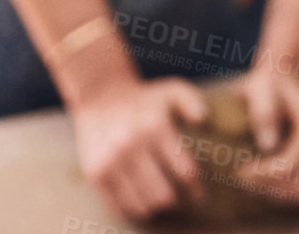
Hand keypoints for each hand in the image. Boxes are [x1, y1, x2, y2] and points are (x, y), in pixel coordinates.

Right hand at [71, 76, 206, 218]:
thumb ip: (193, 101)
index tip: (199, 193)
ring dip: (156, 206)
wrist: (100, 98)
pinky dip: (135, 207)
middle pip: (164, 195)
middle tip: (180, 198)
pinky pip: (120, 206)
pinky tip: (142, 198)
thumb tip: (202, 120)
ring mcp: (111, 161)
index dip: (196, 188)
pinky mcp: (96, 173)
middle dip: (177, 200)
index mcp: (155, 126)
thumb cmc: (145, 99)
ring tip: (162, 198)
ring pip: (143, 205)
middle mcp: (131, 145)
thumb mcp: (172, 90)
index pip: (185, 172)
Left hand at [232, 64, 298, 207]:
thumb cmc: (268, 87)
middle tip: (249, 181)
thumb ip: (263, 113)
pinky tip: (285, 188)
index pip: (291, 166)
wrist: (285, 79)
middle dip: (275, 188)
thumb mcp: (259, 90)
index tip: (242, 173)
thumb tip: (267, 145)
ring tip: (266, 186)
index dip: (264, 176)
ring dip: (291, 196)